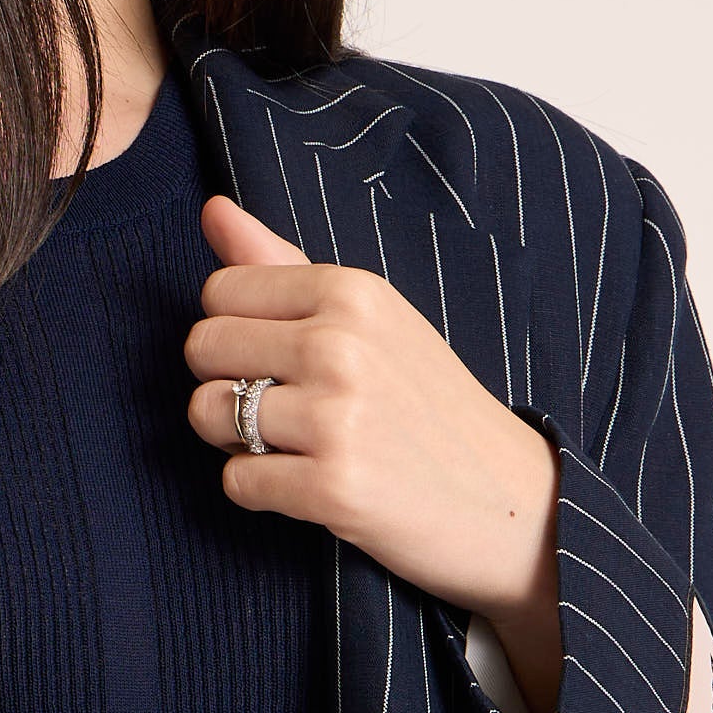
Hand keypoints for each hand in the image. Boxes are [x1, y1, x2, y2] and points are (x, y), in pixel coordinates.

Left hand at [184, 196, 563, 712]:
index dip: (236, 331)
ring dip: (234, 440)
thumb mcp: (371, 319)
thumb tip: (213, 210)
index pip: (219, 290)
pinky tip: (308, 487)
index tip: (280, 360)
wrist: (511, 502)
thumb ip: (284, 265)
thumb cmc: (429, 407)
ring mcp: (337, 417)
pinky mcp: (333, 487)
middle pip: (201, 347)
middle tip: (280, 410)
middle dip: (224, 383)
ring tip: (291, 448)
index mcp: (351, 290)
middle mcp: (341, 344)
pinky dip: (259, 490)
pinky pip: (236, 480)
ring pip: (207, 413)